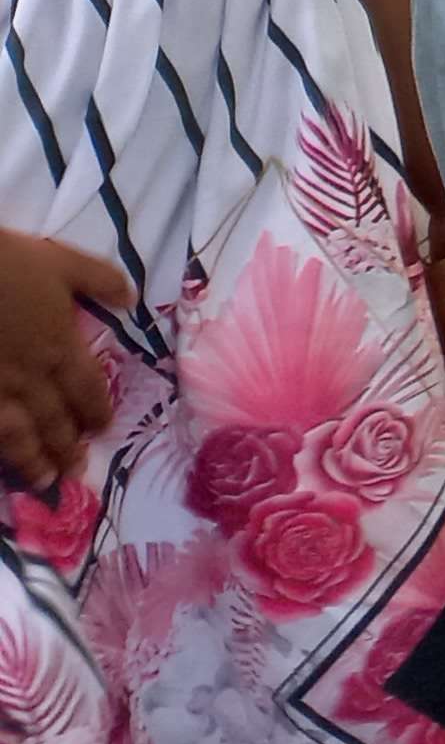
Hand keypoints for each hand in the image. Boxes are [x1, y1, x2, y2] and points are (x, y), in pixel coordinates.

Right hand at [0, 237, 127, 486]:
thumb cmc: (4, 264)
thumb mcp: (62, 261)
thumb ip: (100, 280)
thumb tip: (132, 298)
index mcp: (58, 348)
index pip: (85, 389)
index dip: (96, 411)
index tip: (102, 429)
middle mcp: (28, 377)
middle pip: (53, 420)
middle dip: (66, 448)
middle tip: (76, 472)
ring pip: (16, 434)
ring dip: (32, 460)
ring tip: (44, 481)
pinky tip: (0, 459)